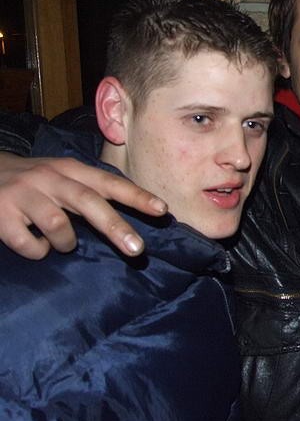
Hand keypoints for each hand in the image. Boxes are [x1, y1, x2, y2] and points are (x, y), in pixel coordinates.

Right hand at [0, 152, 166, 259]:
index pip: (109, 182)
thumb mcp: (62, 177)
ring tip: (60, 243)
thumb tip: (133, 215)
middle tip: (137, 249)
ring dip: (65, 243)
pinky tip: (35, 244)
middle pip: (88, 202)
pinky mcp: (0, 214)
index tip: (162, 210)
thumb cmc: (34, 182)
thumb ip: (92, 192)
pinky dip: (36, 250)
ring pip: (58, 225)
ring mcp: (23, 194)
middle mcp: (49, 178)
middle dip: (116, 227)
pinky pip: (28, 243)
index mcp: (70, 169)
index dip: (136, 196)